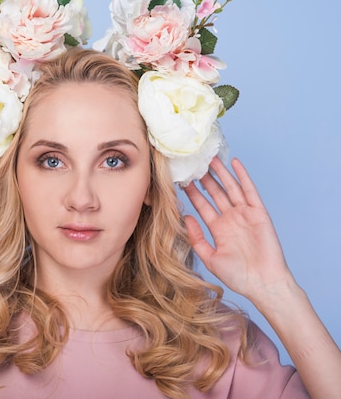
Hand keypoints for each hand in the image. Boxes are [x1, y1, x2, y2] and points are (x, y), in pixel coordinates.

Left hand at [182, 157, 294, 302]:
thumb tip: (185, 217)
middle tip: (193, 163)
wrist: (262, 284)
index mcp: (219, 229)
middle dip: (204, 179)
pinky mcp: (259, 213)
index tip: (180, 180)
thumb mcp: (210, 257)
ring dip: (221, 173)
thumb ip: (196, 238)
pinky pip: (250, 191)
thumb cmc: (238, 276)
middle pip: (215, 193)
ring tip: (210, 158)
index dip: (192, 193)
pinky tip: (235, 163)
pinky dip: (242, 176)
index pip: (202, 205)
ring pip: (230, 188)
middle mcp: (231, 218)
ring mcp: (245, 214)